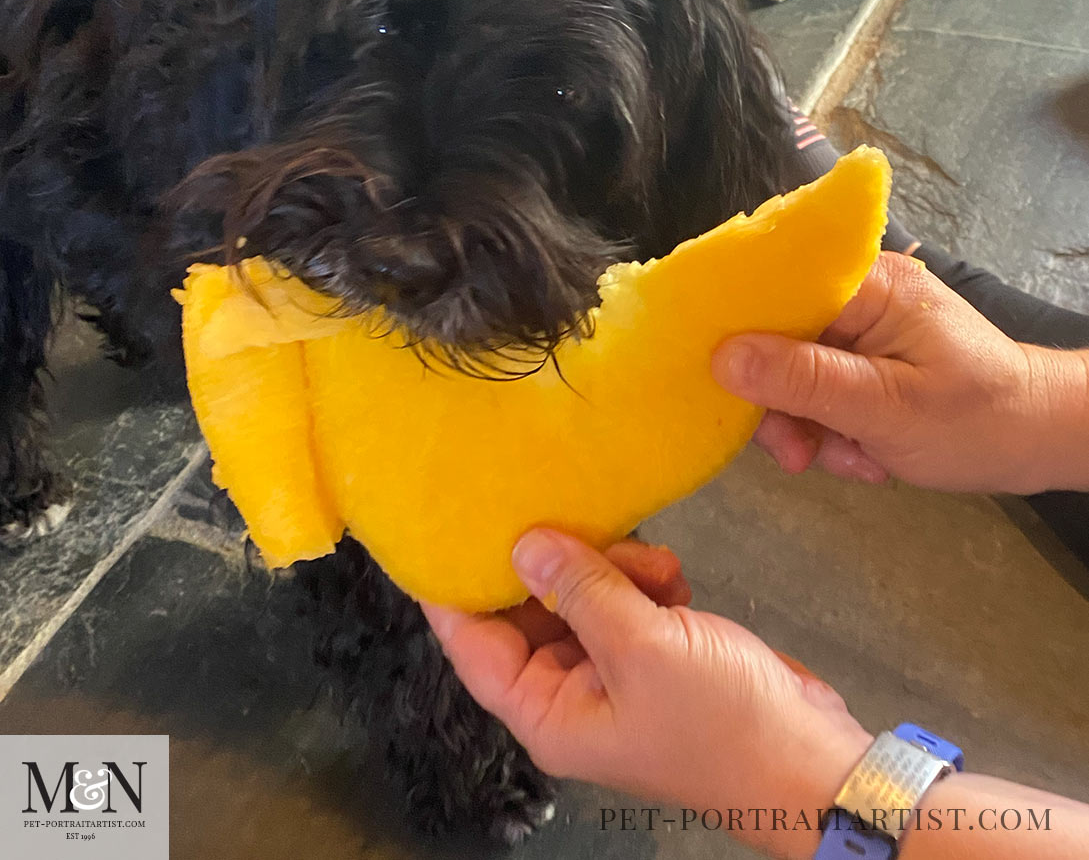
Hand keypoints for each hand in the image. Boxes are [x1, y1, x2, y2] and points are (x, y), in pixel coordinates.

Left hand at [423, 530, 871, 859]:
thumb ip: (580, 590)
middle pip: (530, 610)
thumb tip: (522, 545)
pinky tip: (675, 578)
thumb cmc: (719, 717)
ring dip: (614, 569)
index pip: (475, 645)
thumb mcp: (642, 648)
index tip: (442, 527)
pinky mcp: (653, 649)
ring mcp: (614, 669)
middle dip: (558, 567)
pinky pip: (626, 598)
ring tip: (655, 565)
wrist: (814, 757)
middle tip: (580, 521)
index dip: (453, 590)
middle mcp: (570, 691)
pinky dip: (646, 580)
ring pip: (583, 594)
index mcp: (548, 711)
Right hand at [713, 251, 1088, 493]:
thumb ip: (804, 381)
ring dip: (810, 428)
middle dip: (782, 406)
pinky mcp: (862, 361)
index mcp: (865, 284)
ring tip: (852, 462)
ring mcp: (858, 330)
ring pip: (791, 375)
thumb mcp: (887, 407)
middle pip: (775, 340)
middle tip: (798, 457)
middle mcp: (855, 296)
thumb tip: (721, 358)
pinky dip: (831, 431)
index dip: (736, 331)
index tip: (719, 386)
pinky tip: (864, 457)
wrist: (1041, 441)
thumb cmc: (977, 419)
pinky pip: (817, 392)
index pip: (774, 288)